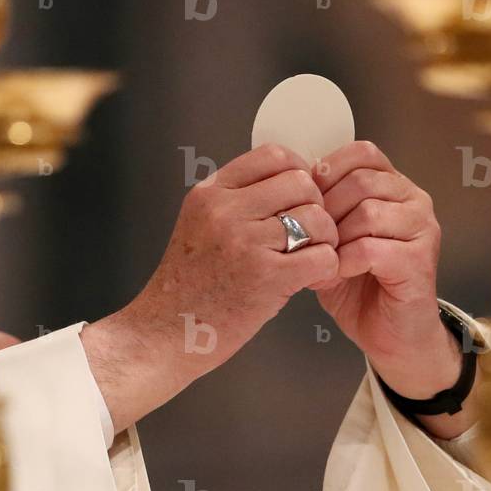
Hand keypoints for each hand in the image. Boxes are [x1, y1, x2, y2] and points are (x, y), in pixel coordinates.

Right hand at [82, 145, 339, 432]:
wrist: (163, 335)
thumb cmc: (187, 290)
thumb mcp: (198, 227)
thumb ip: (235, 204)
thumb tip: (288, 186)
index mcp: (210, 194)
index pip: (274, 155)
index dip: (300, 174)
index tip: (302, 198)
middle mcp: (226, 211)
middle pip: (302, 183)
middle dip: (317, 208)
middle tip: (311, 236)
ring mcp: (246, 243)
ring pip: (317, 218)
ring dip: (325, 240)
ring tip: (311, 260)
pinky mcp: (266, 277)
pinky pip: (322, 256)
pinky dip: (326, 268)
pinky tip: (311, 280)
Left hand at [314, 141, 476, 438]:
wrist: (392, 337)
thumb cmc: (361, 290)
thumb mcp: (334, 242)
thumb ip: (321, 213)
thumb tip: (289, 190)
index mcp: (395, 188)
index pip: (363, 153)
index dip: (327, 172)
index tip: (307, 201)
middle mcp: (414, 202)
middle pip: (361, 181)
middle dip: (327, 209)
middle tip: (312, 238)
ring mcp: (421, 230)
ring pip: (367, 212)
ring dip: (336, 238)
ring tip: (326, 259)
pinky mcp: (418, 261)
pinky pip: (371, 248)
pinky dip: (346, 262)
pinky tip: (339, 275)